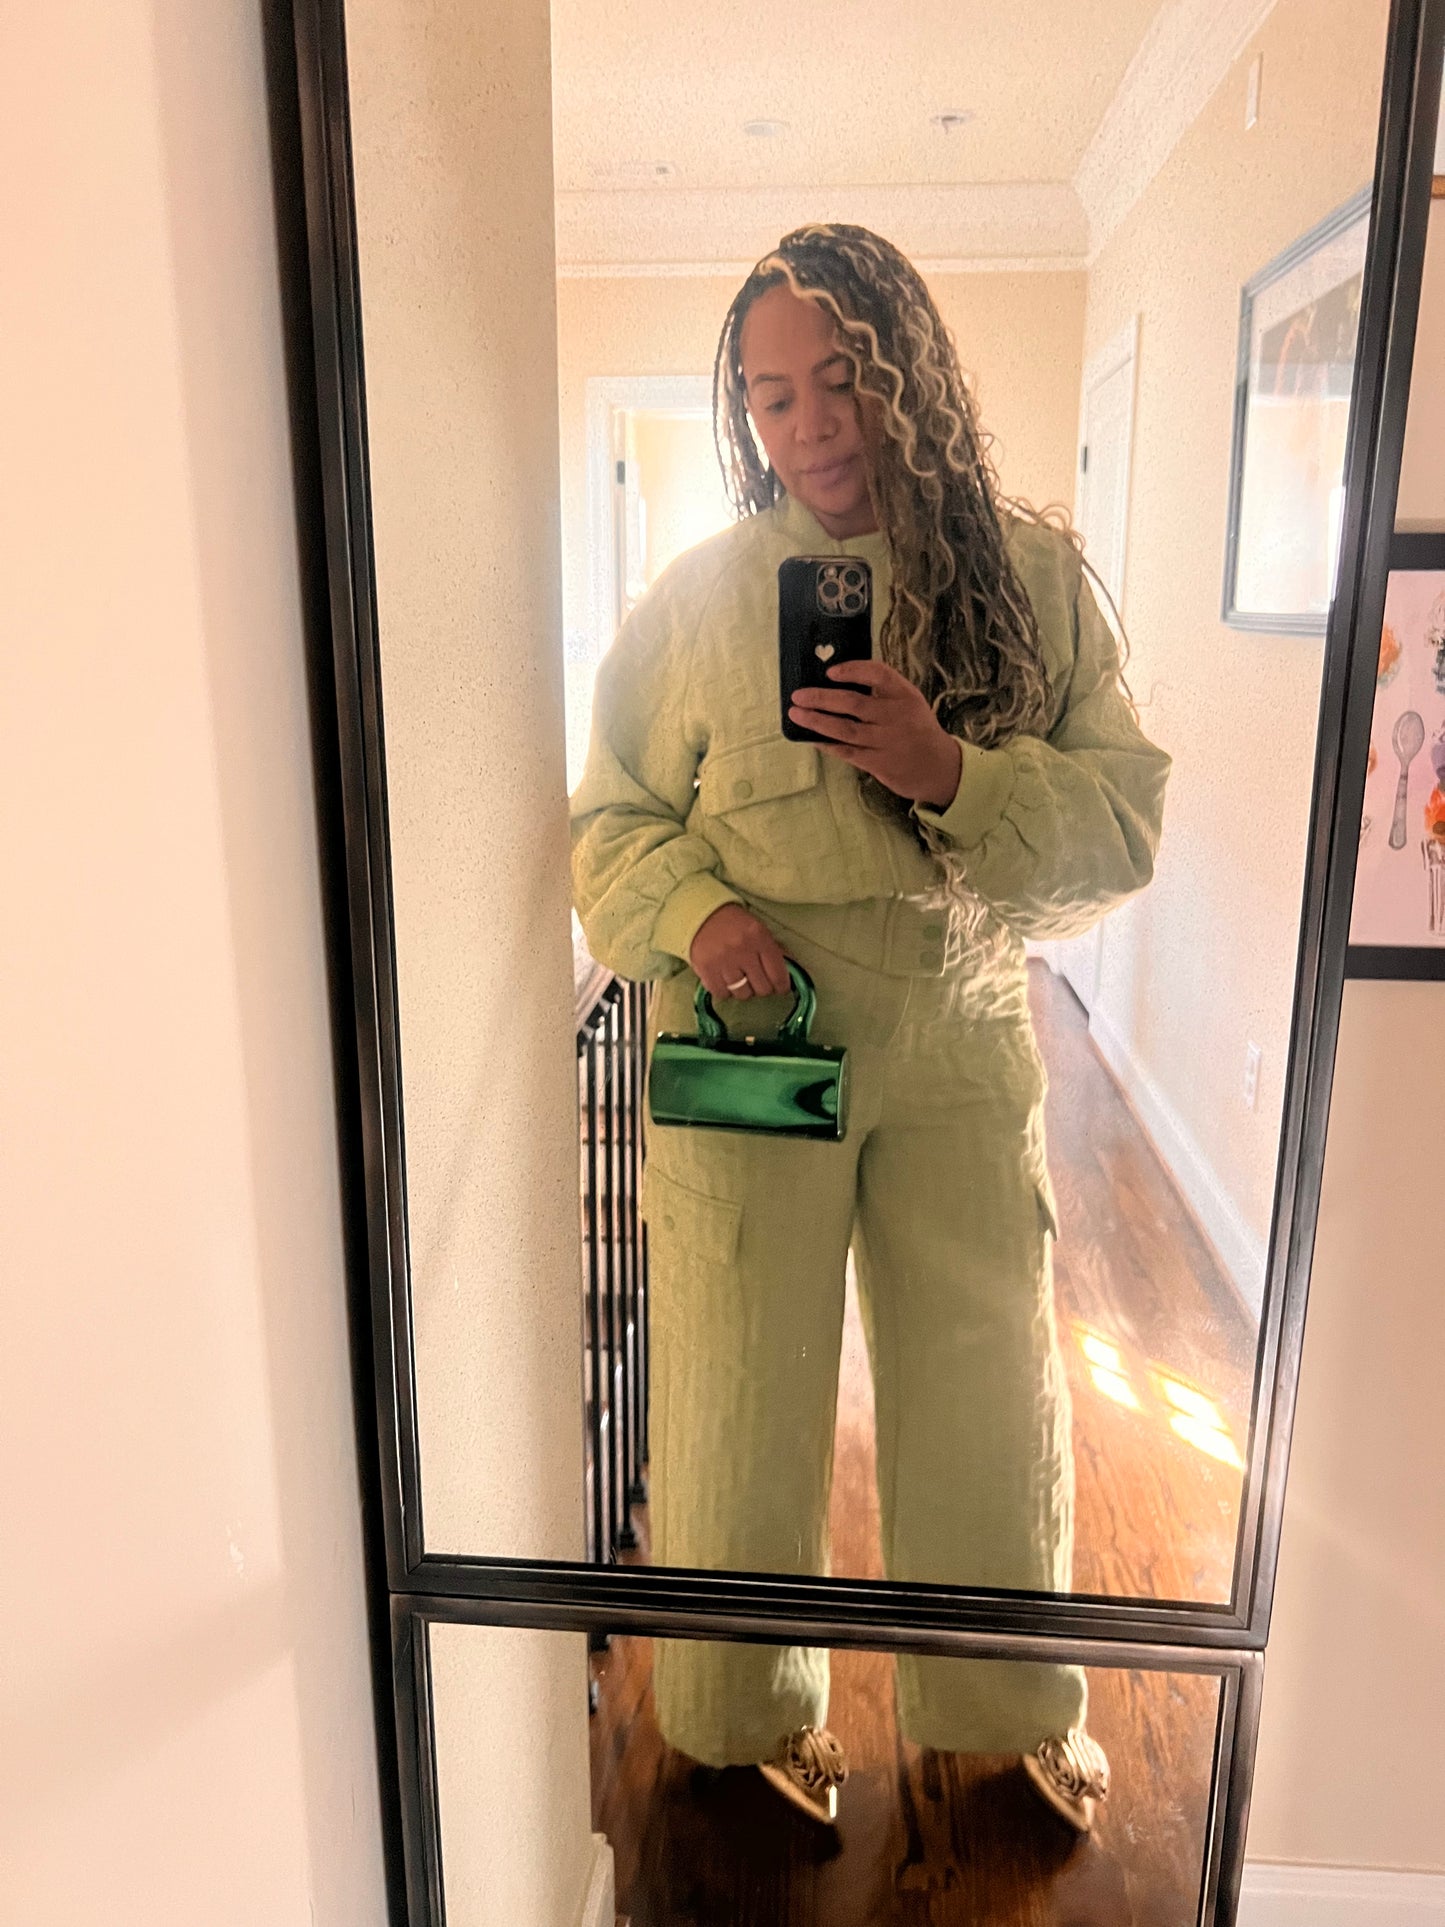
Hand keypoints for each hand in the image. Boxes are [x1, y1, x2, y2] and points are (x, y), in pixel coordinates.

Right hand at [689, 903, 790, 1001]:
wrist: (701, 916)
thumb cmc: (735, 925)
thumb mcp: (759, 931)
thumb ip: (776, 951)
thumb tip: (791, 974)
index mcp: (759, 937)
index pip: (778, 974)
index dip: (782, 986)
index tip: (780, 988)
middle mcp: (742, 949)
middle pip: (762, 988)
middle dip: (762, 987)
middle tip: (757, 980)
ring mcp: (722, 961)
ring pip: (742, 994)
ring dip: (743, 989)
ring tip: (739, 977)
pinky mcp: (706, 969)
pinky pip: (722, 994)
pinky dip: (725, 990)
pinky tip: (725, 978)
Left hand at [790, 660, 962, 807]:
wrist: (940, 768)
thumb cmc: (917, 729)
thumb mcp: (909, 702)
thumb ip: (883, 691)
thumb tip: (839, 681)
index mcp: (904, 695)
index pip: (878, 674)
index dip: (852, 670)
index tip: (830, 672)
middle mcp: (895, 716)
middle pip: (853, 703)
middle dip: (821, 697)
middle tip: (798, 695)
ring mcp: (886, 741)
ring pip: (845, 729)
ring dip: (817, 721)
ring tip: (796, 714)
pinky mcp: (879, 763)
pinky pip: (847, 751)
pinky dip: (827, 744)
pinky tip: (812, 738)